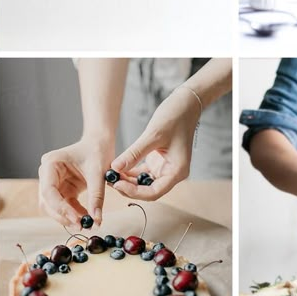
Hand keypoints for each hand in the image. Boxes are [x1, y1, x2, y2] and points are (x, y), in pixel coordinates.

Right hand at [39, 137, 114, 227]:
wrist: (100, 143)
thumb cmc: (97, 151)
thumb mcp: (98, 172)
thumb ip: (96, 196)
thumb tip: (96, 220)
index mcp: (51, 163)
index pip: (48, 191)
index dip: (60, 207)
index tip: (76, 219)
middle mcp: (48, 174)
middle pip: (48, 202)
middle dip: (63, 215)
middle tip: (81, 225)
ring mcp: (54, 183)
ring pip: (54, 208)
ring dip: (68, 217)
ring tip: (86, 223)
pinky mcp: (63, 190)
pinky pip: (64, 207)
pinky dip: (75, 214)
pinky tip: (87, 217)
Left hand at [109, 85, 201, 200]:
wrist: (185, 103)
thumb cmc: (176, 117)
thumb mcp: (153, 135)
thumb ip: (134, 153)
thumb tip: (116, 167)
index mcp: (177, 171)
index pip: (154, 192)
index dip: (135, 192)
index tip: (118, 184)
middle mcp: (172, 173)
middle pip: (148, 190)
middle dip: (129, 187)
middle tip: (111, 180)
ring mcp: (165, 168)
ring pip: (144, 182)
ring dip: (128, 181)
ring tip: (112, 174)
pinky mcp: (158, 161)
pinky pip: (143, 172)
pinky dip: (131, 171)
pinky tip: (119, 168)